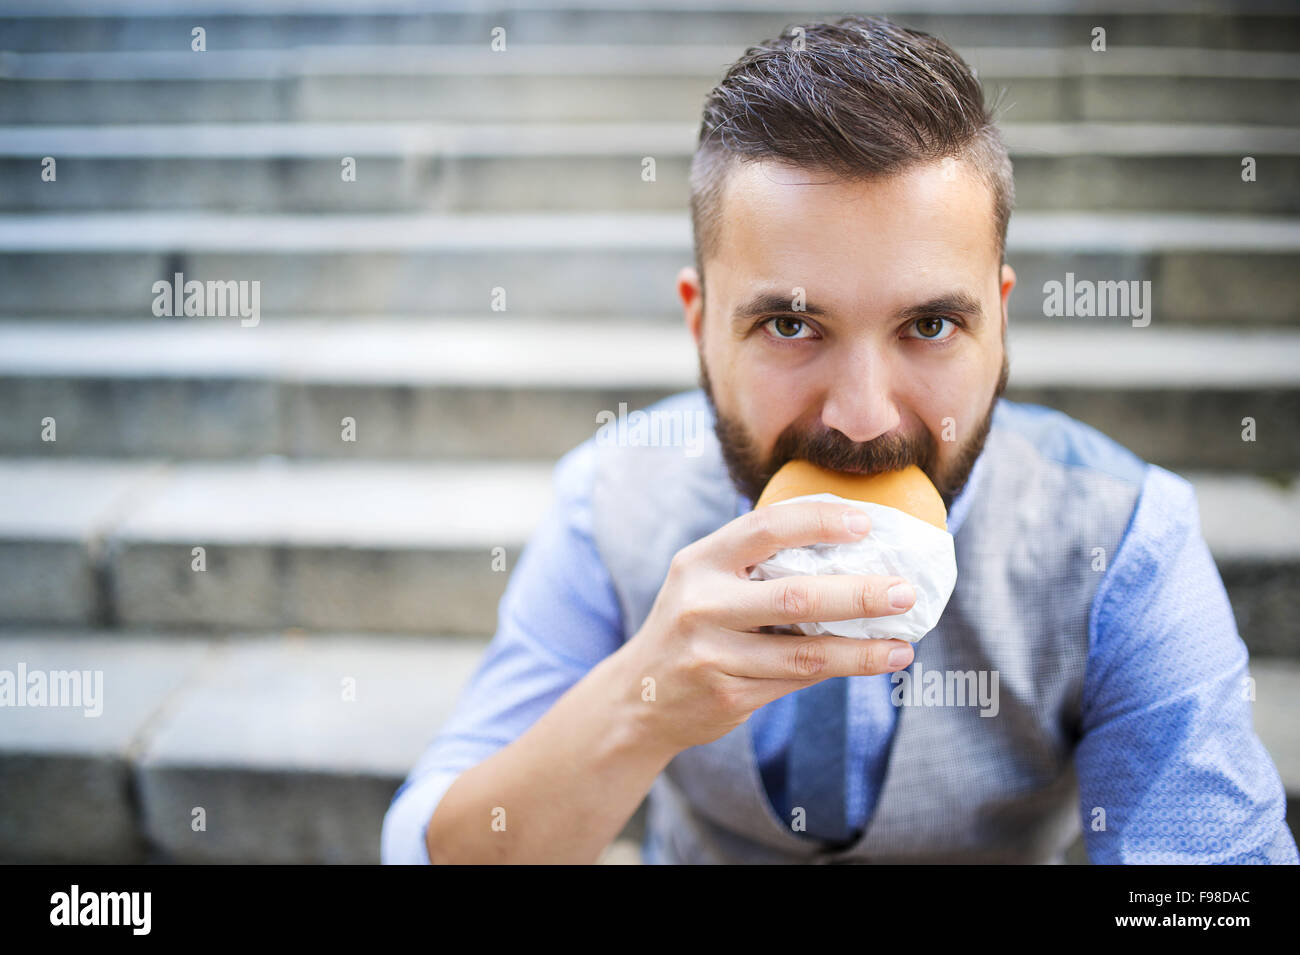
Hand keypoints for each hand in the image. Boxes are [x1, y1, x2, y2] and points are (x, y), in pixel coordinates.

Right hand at [615, 500, 916, 753]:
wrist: (638, 697)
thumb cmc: (693, 625)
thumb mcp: (706, 581)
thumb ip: (757, 565)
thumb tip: (852, 550)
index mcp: (700, 562)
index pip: (766, 528)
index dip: (819, 522)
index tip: (867, 523)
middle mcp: (702, 606)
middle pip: (794, 596)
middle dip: (857, 594)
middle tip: (904, 591)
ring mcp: (712, 655)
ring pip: (803, 654)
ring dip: (861, 650)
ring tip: (904, 644)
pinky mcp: (727, 696)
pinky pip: (795, 682)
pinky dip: (839, 670)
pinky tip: (873, 663)